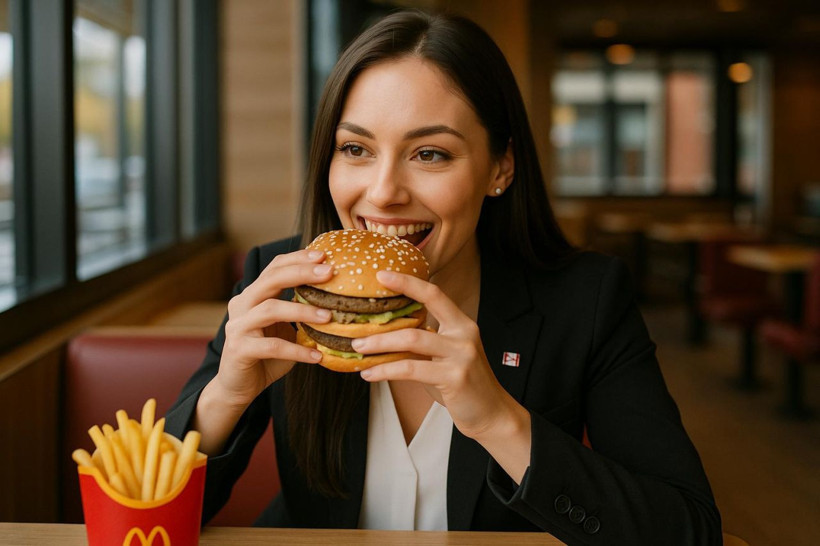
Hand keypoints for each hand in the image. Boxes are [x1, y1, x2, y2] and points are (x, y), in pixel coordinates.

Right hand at [213, 248, 333, 408]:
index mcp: (253, 295)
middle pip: (270, 280)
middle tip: (329, 272)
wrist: (238, 387)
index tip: (323, 255)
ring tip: (328, 316)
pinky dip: (297, 350)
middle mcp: (242, 305)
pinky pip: (272, 346)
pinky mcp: (239, 349)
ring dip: (302, 311)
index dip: (298, 258)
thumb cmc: (267, 356)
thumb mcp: (285, 329)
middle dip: (301, 273)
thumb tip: (338, 300)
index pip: (274, 268)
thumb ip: (300, 312)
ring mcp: (238, 326)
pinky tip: (316, 355)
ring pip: (270, 310)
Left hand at [353, 270, 525, 441]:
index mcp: (461, 324)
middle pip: (418, 320)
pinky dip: (386, 371)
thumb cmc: (462, 383)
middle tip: (355, 331)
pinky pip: (412, 369)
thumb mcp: (446, 356)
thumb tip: (383, 335)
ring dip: (380, 345)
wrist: (491, 412)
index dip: (408, 282)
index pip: (434, 294)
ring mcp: (461, 355)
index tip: (382, 275)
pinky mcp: (455, 377)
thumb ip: (424, 342)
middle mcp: (463, 335)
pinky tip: (370, 374)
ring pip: (412, 341)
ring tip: (358, 349)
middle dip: (383, 326)